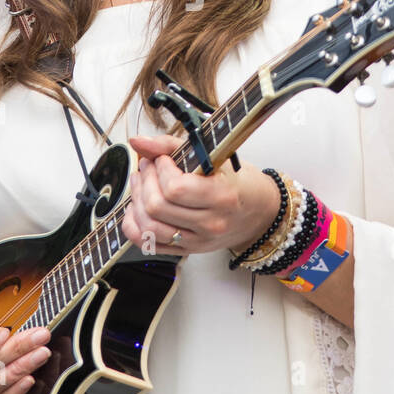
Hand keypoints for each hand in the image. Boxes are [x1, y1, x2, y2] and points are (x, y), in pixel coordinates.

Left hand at [120, 133, 281, 256]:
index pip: (175, 188)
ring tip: (142, 183)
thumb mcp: (213, 156)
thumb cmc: (238, 182)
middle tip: (148, 166)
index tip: (163, 159)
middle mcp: (210, 224)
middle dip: (145, 180)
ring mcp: (197, 241)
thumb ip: (171, 146)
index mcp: (221, 197)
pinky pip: (148, 244)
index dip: (160, 169)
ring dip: (137, 200)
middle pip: (157, 207)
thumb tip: (139, 142)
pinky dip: (134, 225)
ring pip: (149, 226)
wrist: (258, 211)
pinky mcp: (187, 251)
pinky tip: (137, 208)